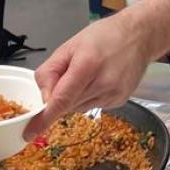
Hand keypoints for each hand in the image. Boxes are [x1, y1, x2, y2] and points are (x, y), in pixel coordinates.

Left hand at [24, 0, 169, 137]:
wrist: (139, 36)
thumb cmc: (104, 36)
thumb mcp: (69, 46)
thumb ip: (50, 72)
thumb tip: (43, 98)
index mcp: (87, 65)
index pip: (61, 100)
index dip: (44, 119)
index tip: (30, 133)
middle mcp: (102, 84)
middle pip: (68, 105)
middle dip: (61, 97)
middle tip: (69, 75)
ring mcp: (114, 94)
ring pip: (80, 107)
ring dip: (76, 97)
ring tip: (89, 73)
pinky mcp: (120, 100)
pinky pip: (93, 106)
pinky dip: (89, 96)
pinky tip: (99, 79)